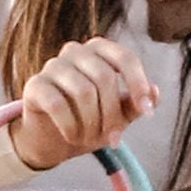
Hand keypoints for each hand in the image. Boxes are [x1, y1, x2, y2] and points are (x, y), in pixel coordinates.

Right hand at [10, 37, 160, 172]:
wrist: (52, 140)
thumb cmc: (89, 120)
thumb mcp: (118, 115)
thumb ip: (135, 104)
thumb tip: (155, 93)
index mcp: (100, 50)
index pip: (125, 58)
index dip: (138, 85)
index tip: (147, 113)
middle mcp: (75, 51)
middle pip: (104, 78)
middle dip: (112, 114)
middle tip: (112, 139)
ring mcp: (52, 66)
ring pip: (82, 91)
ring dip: (91, 123)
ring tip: (90, 139)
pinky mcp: (34, 85)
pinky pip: (57, 104)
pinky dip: (70, 126)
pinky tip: (72, 137)